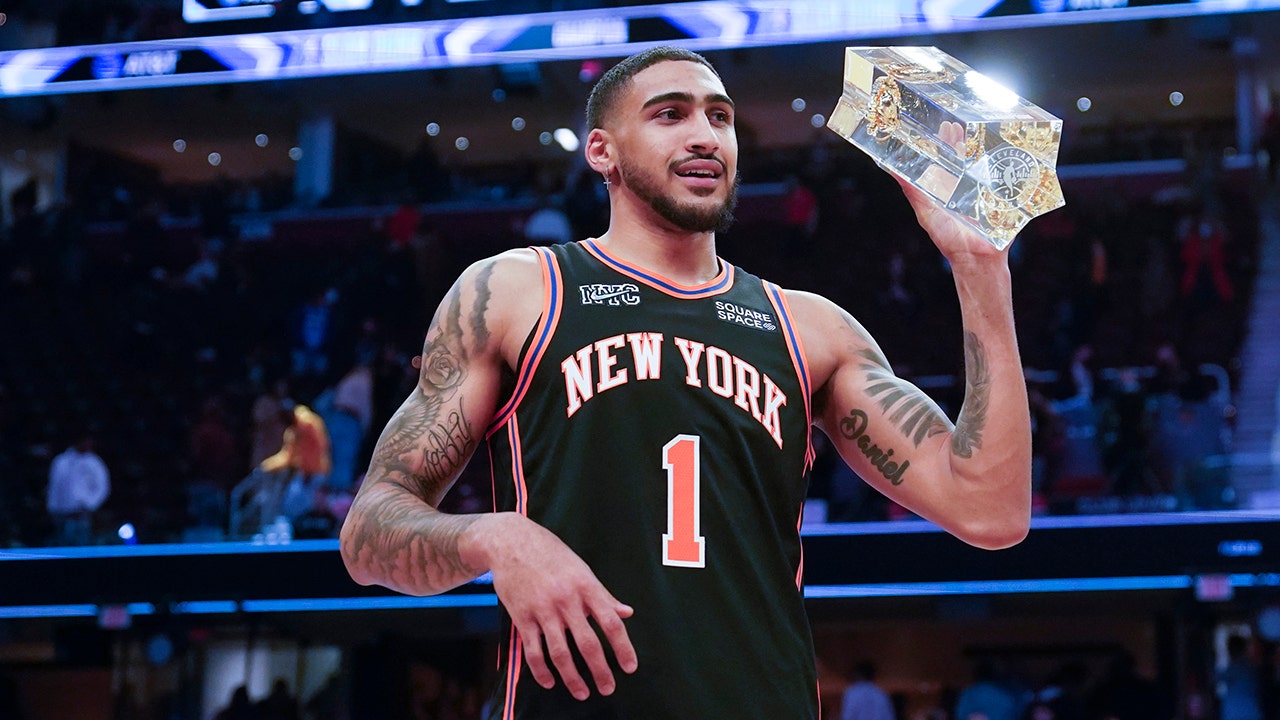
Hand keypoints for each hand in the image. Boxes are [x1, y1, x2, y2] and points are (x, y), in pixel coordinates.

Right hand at [481, 513, 637, 699]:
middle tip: (608, 689)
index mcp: (586, 586)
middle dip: (600, 671)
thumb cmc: (552, 555)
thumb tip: (627, 613)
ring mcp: (543, 609)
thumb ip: (603, 595)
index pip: (611, 622)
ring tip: (582, 693)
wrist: (511, 541)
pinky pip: (533, 650)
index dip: (623, 648)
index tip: (630, 668)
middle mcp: (567, 599)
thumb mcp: (582, 569)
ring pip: (560, 653)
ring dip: (572, 678)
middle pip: (588, 643)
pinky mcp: (522, 616)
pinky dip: (541, 671)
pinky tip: (549, 682)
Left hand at [897, 120, 1005, 267]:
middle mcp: (965, 186)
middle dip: (962, 140)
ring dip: (982, 147)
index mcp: (948, 188)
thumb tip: (891, 171)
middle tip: (959, 125)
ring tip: (978, 131)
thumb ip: (913, 191)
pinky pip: (1007, 176)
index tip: (945, 127)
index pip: (946, 159)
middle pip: (965, 157)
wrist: (977, 258)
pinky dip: (1008, 162)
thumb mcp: (927, 212)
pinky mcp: (1002, 197)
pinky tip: (1007, 148)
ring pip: (984, 163)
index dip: (946, 143)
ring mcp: (984, 190)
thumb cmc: (949, 239)